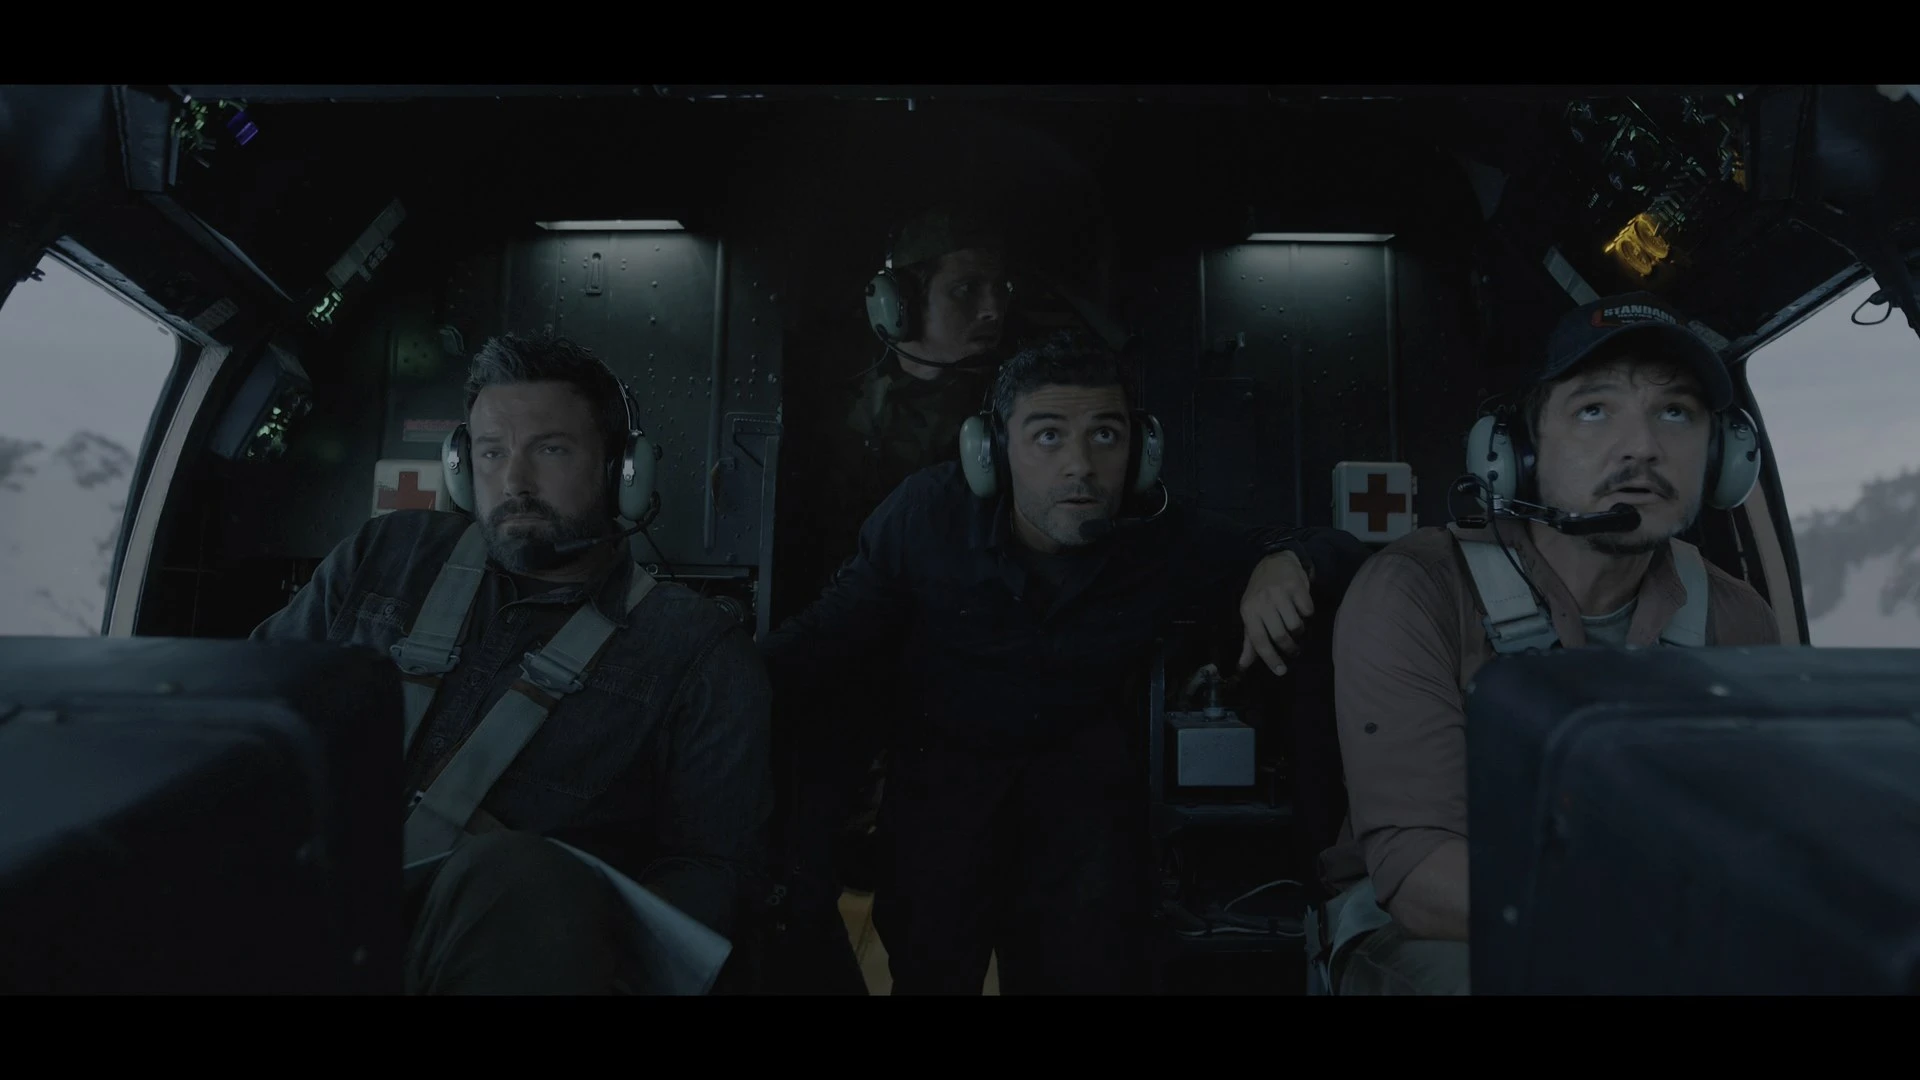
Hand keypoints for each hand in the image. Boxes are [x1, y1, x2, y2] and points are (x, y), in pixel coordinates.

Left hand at [1238, 550, 1313, 675]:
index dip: (1269, 658)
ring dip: (1298, 630)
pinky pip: (1307, 611)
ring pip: (1295, 625)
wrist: (1275, 561)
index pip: (1258, 640)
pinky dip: (1307, 614)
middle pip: (1279, 635)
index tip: (1281, 671)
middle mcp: (1262, 601)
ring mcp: (1279, 592)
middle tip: (1293, 651)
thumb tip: (1243, 666)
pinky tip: (1301, 608)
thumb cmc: (1261, 592)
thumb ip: (1249, 641)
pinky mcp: (1296, 585)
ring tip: (1295, 625)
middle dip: (1289, 648)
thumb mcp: (1251, 614)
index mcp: (1248, 610)